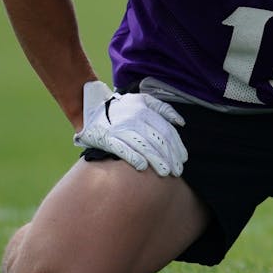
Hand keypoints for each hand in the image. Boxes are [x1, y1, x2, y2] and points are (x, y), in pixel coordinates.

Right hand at [73, 80, 187, 176]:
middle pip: (157, 141)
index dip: (177, 146)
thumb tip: (181, 123)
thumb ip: (164, 109)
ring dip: (156, 161)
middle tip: (177, 171)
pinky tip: (143, 167)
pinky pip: (123, 149)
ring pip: (143, 146)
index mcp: (146, 111)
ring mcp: (120, 129)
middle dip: (169, 157)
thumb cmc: (122, 107)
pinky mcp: (107, 138)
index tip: (183, 159)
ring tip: (165, 172)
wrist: (90, 107)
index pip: (166, 131)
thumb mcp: (144, 100)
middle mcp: (135, 119)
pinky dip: (134, 158)